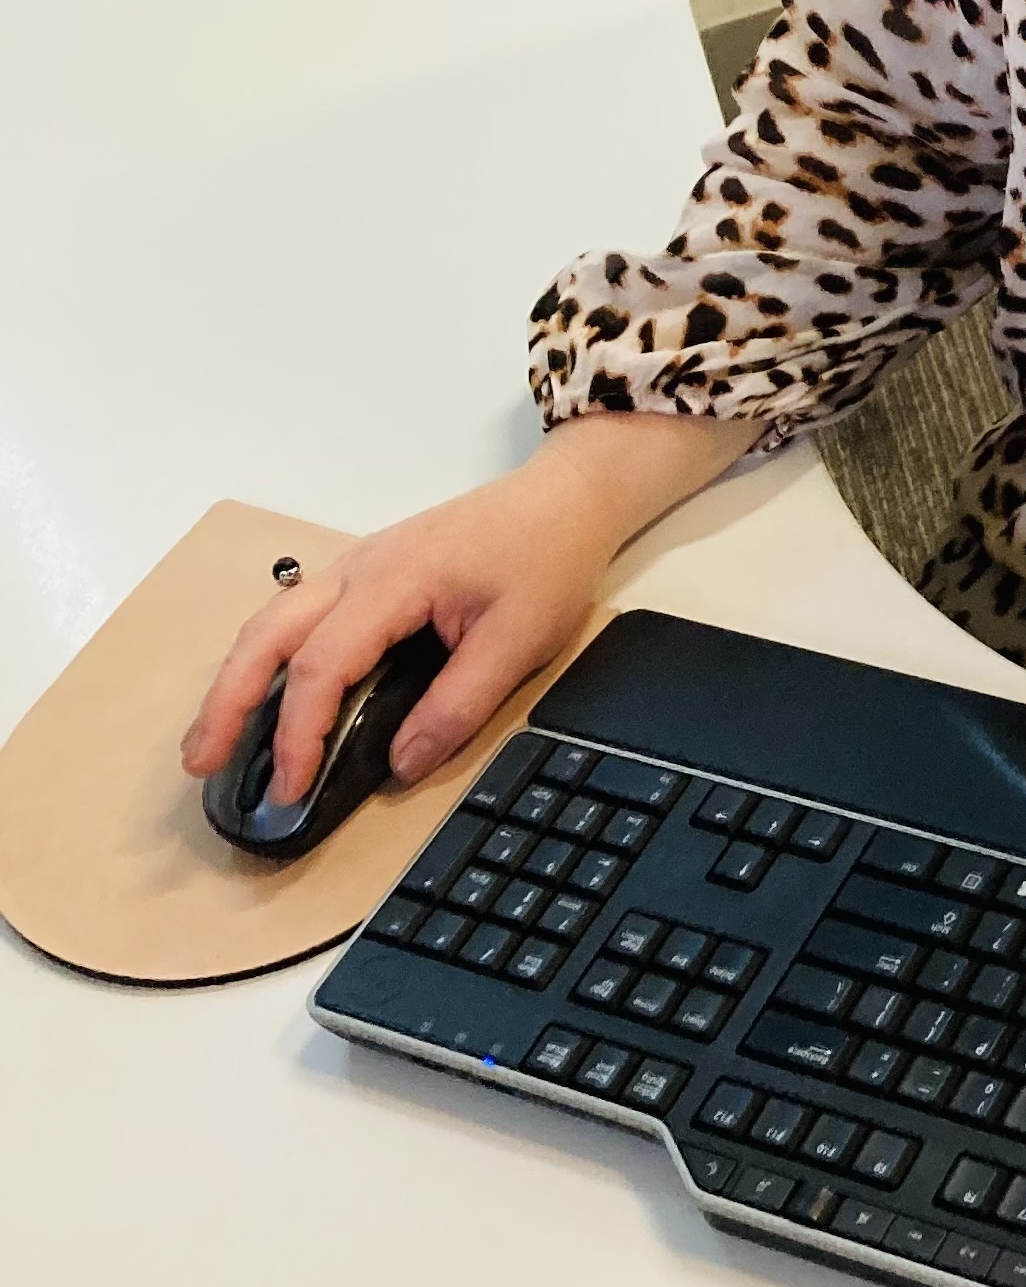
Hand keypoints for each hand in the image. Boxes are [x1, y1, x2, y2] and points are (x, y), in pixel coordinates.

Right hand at [180, 411, 743, 803]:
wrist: (564, 497)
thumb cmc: (546, 559)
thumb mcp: (520, 640)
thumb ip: (457, 705)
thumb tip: (399, 765)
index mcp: (394, 582)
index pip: (323, 665)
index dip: (298, 733)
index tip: (289, 788)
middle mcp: (360, 568)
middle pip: (268, 635)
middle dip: (226, 701)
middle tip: (200, 763)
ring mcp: (358, 565)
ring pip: (274, 620)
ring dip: (237, 678)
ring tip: (212, 739)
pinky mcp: (368, 571)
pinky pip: (298, 613)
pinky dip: (267, 656)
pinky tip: (264, 693)